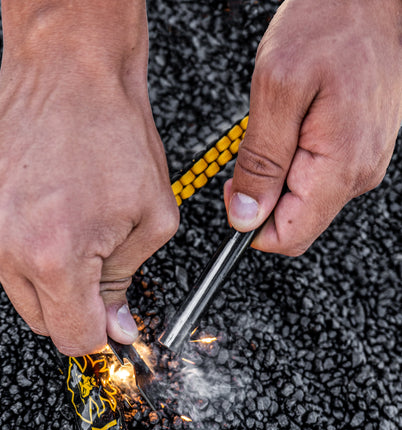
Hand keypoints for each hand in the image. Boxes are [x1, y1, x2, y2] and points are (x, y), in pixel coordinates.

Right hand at [0, 1, 178, 355]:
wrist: (70, 69)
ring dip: (52, 278)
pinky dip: (29, 248)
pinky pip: (3, 253)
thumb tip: (116, 324)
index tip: (112, 323)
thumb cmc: (115, 132)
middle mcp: (8, 245)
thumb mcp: (150, 219)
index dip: (99, 335)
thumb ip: (126, 282)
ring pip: (20, 290)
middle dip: (76, 309)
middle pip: (43, 322)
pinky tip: (51, 213)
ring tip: (76, 230)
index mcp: (56, 256)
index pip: (74, 337)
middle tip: (101, 271)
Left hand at [225, 0, 401, 254]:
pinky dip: (293, 161)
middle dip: (262, 199)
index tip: (234, 195)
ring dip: (277, 176)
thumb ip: (260, 161)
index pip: (289, 237)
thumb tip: (245, 216)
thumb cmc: (331, 25)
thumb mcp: (277, 89)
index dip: (251, 227)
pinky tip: (293, 126)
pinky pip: (316, 178)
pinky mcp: (358, 151)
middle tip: (251, 152)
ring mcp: (362, 163)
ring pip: (303, 201)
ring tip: (279, 126)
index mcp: (340, 167)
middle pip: (295, 223)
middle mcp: (358, 174)